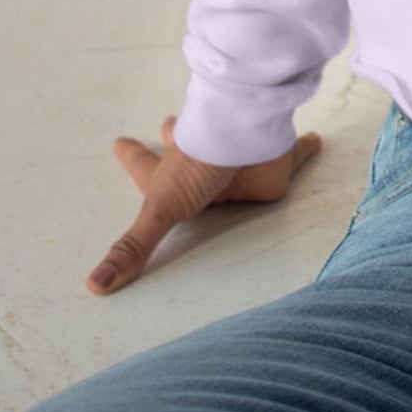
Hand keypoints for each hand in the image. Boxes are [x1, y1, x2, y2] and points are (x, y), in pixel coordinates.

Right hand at [86, 113, 322, 294]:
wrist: (241, 134)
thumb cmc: (197, 168)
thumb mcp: (160, 209)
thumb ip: (133, 248)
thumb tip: (93, 287)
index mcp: (174, 173)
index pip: (145, 167)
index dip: (132, 157)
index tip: (118, 141)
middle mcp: (205, 162)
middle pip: (186, 144)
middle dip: (175, 134)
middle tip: (168, 123)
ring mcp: (238, 158)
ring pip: (233, 147)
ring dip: (231, 139)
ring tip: (236, 134)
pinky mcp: (274, 160)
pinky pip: (296, 152)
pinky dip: (307, 147)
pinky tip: (318, 141)